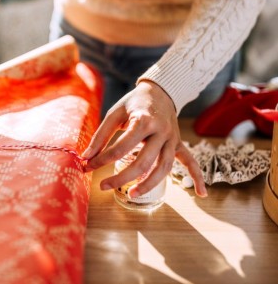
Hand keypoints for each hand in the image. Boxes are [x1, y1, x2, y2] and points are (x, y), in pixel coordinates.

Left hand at [83, 80, 207, 197]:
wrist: (160, 91)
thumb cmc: (134, 103)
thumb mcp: (115, 113)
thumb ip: (101, 135)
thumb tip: (86, 156)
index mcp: (144, 120)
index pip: (122, 146)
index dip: (102, 159)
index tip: (88, 165)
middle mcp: (162, 131)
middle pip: (144, 161)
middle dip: (122, 177)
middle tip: (103, 186)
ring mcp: (173, 138)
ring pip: (164, 167)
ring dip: (149, 183)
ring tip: (131, 195)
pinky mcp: (178, 143)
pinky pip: (190, 161)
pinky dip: (197, 177)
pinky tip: (201, 194)